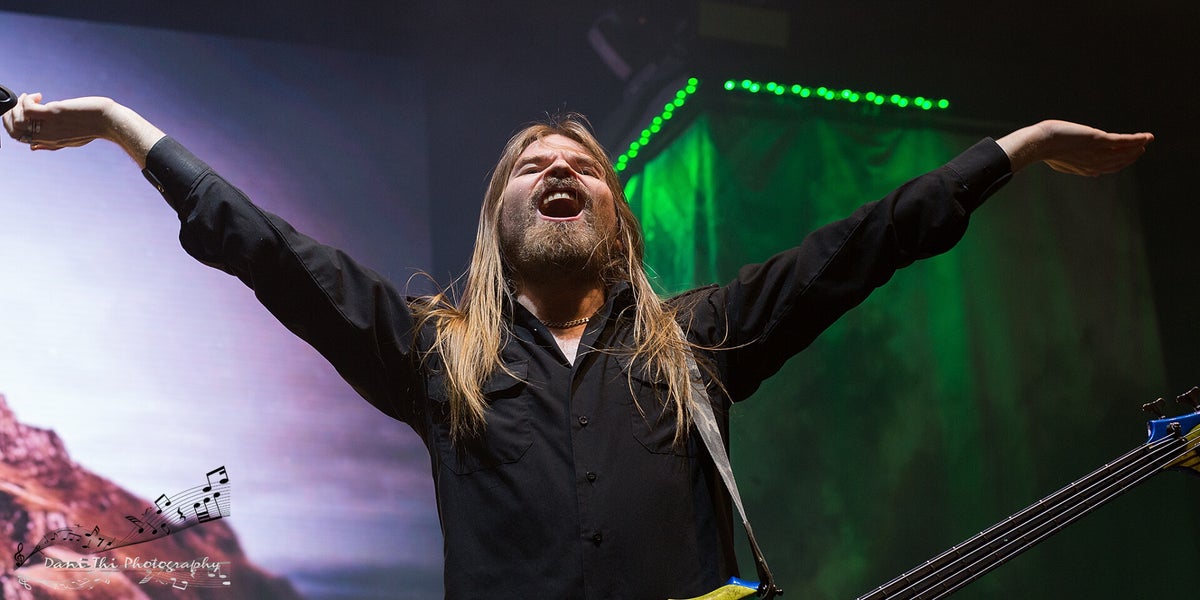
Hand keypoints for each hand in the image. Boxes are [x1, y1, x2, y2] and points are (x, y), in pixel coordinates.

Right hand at [3, 93, 115, 149]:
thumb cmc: (92, 129)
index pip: (18, 138)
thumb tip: (32, 149)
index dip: (11, 124)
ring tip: (29, 98)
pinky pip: (28, 109)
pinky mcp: (55, 114)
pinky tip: (37, 95)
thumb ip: (49, 145)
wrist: (110, 122)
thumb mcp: (69, 141)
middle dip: (9, 115)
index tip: (19, 111)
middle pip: (14, 130)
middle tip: (20, 103)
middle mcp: (47, 136)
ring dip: (17, 105)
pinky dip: (26, 100)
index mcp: (50, 143)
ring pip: (17, 120)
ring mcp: (50, 126)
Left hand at [995, 120, 1152, 175]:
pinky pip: (1123, 141)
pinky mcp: (1098, 141)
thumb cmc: (1041, 148)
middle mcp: (1091, 164)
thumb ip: (1068, 163)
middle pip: (1116, 162)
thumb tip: (1073, 165)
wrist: (1038, 143)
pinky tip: (1146, 136)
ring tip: (1147, 141)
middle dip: (1130, 156)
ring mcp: (1096, 153)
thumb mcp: (1055, 159)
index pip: (1104, 168)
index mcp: (1081, 169)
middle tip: (1141, 150)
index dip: (1117, 164)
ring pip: (1122, 152)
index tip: (1125, 159)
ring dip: (1137, 147)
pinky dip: (1136, 139)